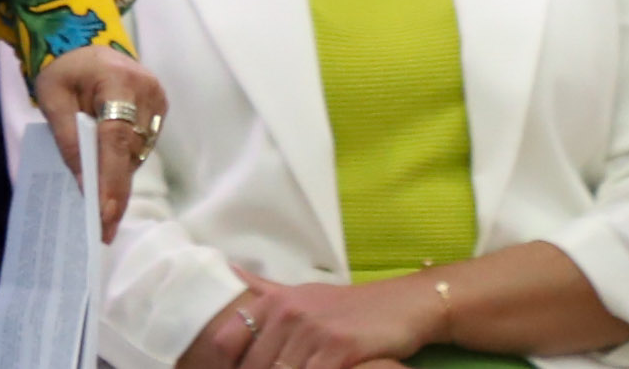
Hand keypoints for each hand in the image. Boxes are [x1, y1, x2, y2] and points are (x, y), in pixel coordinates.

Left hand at [29, 45, 167, 241]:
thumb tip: (85, 185)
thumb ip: (68, 139)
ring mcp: (157, 99)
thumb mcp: (53, 99)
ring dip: (118, 176)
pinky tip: (108, 177)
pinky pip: (140, 145)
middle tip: (102, 228)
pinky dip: (123, 162)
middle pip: (130, 151)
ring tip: (102, 208)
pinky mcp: (159, 108)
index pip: (116, 138)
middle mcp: (147, 91)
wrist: (81, 41)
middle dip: (114, 190)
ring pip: (137, 153)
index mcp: (119, 82)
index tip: (105, 214)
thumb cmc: (63, 69)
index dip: (111, 179)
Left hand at [219, 272, 437, 368]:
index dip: (227, 365)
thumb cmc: (348, 306)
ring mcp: (313, 331)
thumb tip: (230, 269)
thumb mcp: (303, 293)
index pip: (227, 340)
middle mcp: (288, 313)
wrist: (402, 306)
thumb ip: (266, 290)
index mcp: (273, 302)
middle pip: (253, 366)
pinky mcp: (339, 349)